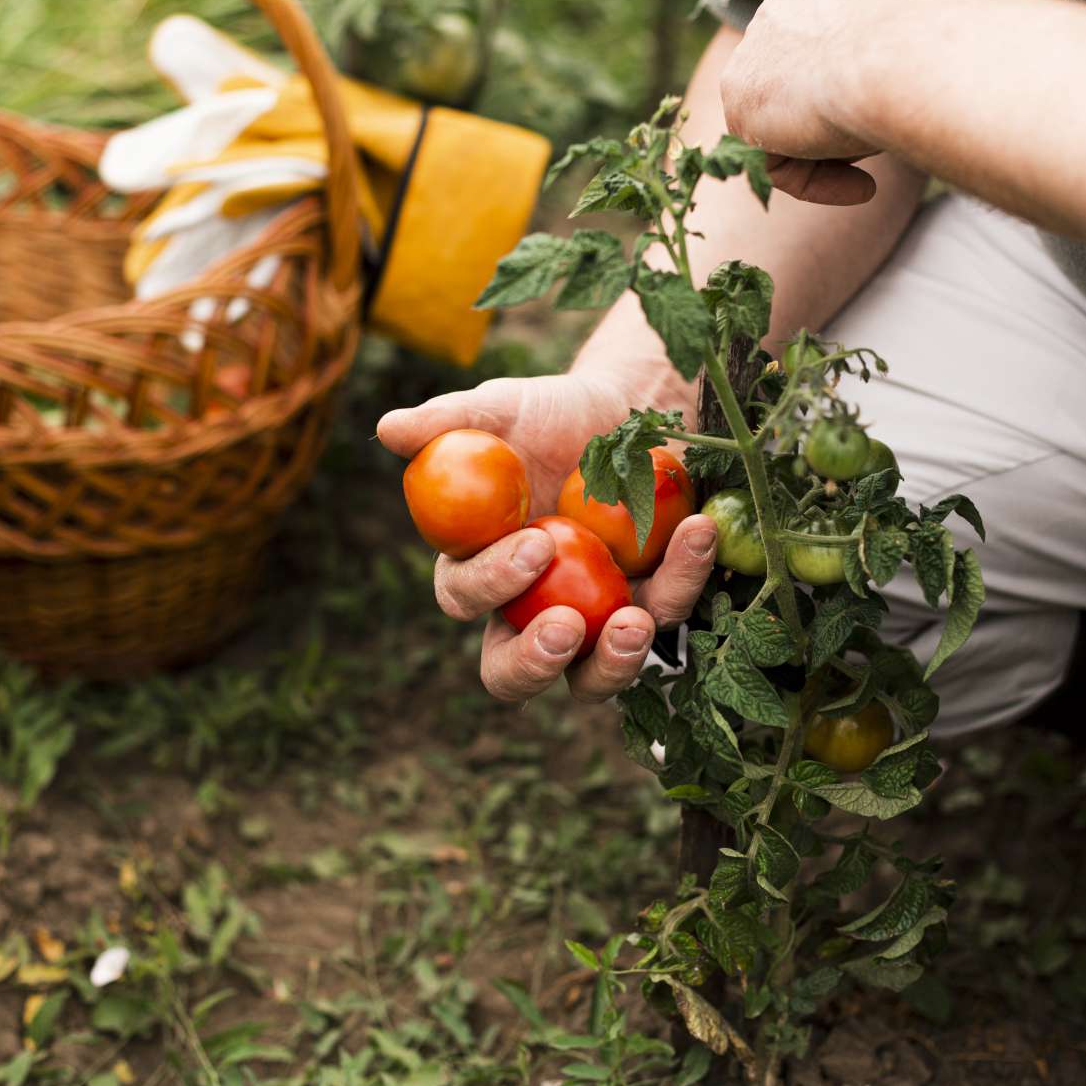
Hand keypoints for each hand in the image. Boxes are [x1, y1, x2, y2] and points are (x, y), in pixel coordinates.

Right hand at [377, 373, 714, 703]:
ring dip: (615, 661)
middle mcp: (530, 610)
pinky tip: (697, 531)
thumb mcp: (504, 407)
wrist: (629, 408)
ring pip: (593, 677)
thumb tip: (388, 429)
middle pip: (513, 672)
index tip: (533, 548)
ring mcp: (595, 619)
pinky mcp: (655, 604)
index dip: (490, 584)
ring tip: (636, 622)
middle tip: (566, 631)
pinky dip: (685, 577)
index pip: (465, 597)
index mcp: (480, 568)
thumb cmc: (551, 414)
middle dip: (534, 663)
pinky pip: (669, 611)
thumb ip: (450, 420)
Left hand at [721, 0, 940, 204]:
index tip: (888, 106)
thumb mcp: (935, 20)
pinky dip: (818, 183)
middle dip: (834, 116)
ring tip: (880, 157)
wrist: (908, 47)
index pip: (826, 33)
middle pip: (800, 77)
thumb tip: (932, 60)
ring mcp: (756, 49)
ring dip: (832, 149)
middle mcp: (785, 1)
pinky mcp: (742, 98)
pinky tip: (865, 188)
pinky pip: (773, 159)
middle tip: (881, 140)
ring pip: (786, 119)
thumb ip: (911, 35)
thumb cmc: (941, 35)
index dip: (853, 78)